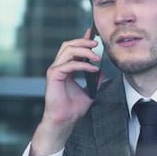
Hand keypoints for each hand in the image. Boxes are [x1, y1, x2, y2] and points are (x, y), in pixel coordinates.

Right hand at [29, 29, 100, 155]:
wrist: (65, 121)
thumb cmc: (73, 109)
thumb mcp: (90, 92)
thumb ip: (96, 81)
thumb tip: (103, 72)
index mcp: (65, 68)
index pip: (73, 48)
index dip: (82, 39)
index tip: (94, 34)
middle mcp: (59, 67)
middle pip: (68, 45)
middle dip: (83, 41)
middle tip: (97, 43)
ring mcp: (55, 70)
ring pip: (67, 50)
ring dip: (84, 50)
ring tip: (97, 56)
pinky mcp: (53, 76)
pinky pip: (69, 64)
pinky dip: (82, 65)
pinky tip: (93, 69)